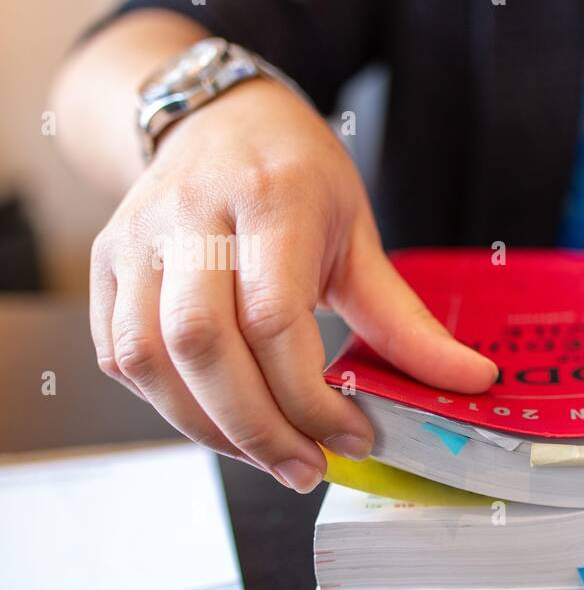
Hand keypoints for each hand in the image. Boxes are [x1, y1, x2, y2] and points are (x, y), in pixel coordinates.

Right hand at [91, 78, 496, 491]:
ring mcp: (136, 241)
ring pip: (148, 359)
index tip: (354, 436)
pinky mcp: (105, 267)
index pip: (273, 317)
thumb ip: (405, 321)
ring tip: (270, 458)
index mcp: (268, 200)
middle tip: (308, 469)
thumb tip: (473, 383)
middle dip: (257, 427)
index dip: (310, 396)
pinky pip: (120, 357)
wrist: (217, 120)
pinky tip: (225, 424)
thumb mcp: (360, 236)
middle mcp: (188, 216)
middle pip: (201, 344)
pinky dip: (171, 407)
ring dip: (211, 429)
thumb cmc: (296, 179)